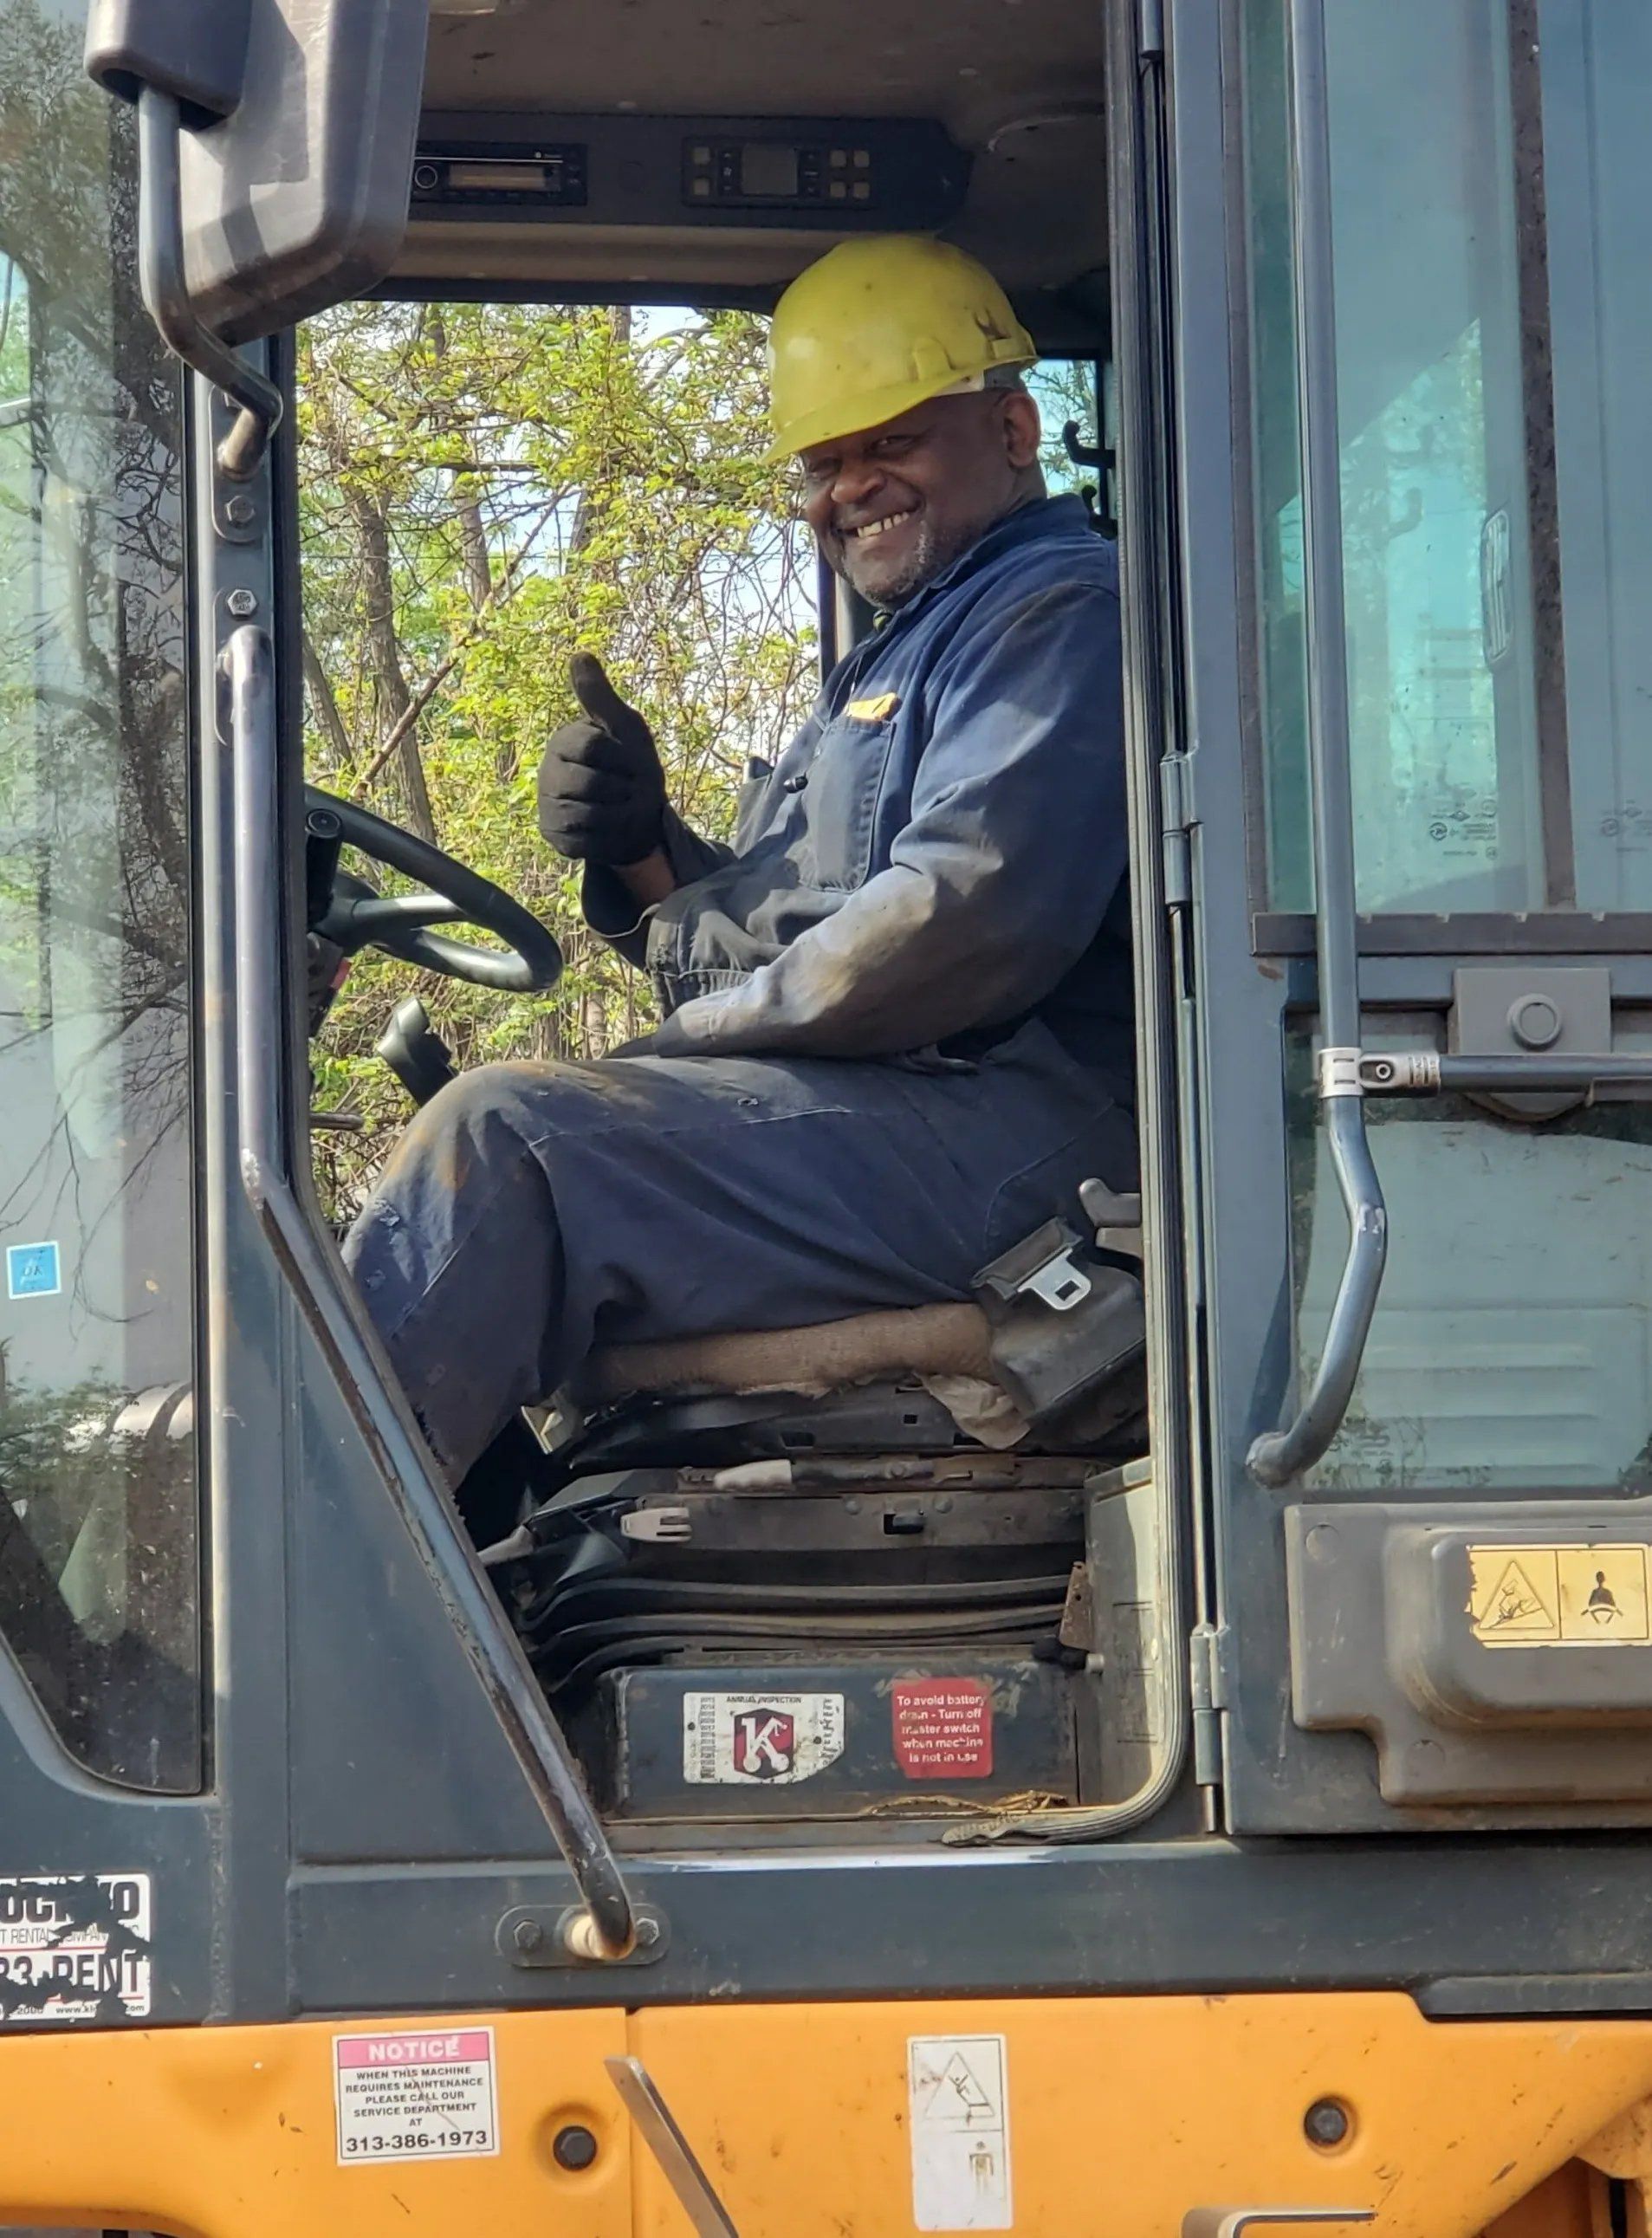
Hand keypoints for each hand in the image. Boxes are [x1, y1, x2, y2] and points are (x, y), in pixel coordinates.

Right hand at [537, 652, 666, 865]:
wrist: (640, 814)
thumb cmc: (633, 764)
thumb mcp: (625, 727)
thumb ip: (601, 696)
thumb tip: (580, 654)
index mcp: (564, 740)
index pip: (593, 747)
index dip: (622, 758)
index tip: (632, 760)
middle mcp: (548, 771)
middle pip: (588, 784)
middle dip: (620, 789)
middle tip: (628, 788)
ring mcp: (547, 804)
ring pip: (585, 814)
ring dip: (616, 815)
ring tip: (620, 807)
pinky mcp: (552, 834)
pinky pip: (581, 840)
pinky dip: (604, 836)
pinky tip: (608, 828)